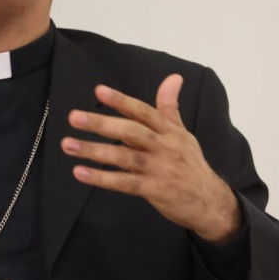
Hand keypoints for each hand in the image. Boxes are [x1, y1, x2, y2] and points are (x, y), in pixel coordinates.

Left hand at [62, 74, 242, 244]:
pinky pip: (124, 183)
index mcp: (169, 131)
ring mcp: (159, 169)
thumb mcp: (183, 133)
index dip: (121, 100)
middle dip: (101, 123)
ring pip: (124, 157)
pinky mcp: (154, 190)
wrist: (210, 202)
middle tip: (73, 117)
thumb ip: (170, 107)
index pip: (143, 111)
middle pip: (131, 131)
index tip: (99, 90)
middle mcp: (164, 147)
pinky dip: (102, 178)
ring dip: (94, 151)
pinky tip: (80, 172)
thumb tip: (173, 77)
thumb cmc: (190, 164)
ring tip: (68, 144)